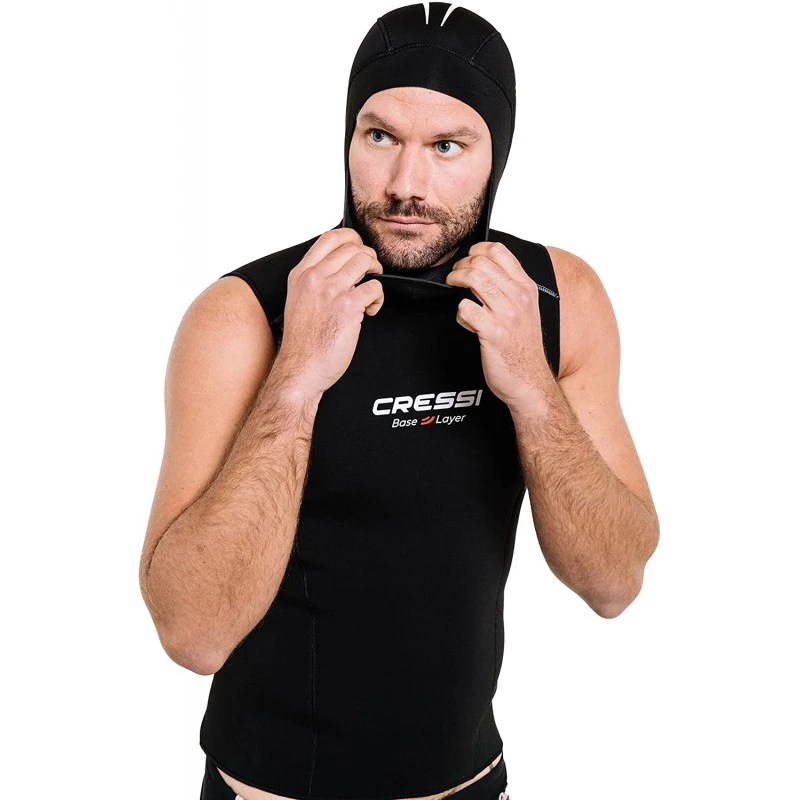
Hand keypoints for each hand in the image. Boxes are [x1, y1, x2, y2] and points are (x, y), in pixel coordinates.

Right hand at [278, 228, 383, 396]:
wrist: (300, 368)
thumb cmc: (302, 342)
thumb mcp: (298, 301)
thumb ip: (314, 282)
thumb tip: (338, 269)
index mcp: (301, 275)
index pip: (330, 238)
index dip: (352, 237)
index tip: (360, 246)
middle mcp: (315, 279)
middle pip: (352, 247)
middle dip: (369, 257)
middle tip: (371, 272)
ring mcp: (331, 291)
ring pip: (365, 262)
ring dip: (376, 273)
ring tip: (371, 291)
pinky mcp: (348, 307)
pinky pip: (374, 288)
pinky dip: (378, 299)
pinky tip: (370, 311)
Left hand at [445, 241, 554, 409]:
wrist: (530, 382)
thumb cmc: (524, 349)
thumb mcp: (526, 311)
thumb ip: (510, 290)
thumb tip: (485, 271)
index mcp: (526, 288)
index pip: (499, 251)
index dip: (476, 250)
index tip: (467, 259)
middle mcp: (519, 297)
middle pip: (481, 261)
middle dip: (460, 265)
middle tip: (454, 276)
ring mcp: (507, 314)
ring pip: (473, 278)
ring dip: (456, 280)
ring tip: (453, 287)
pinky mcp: (493, 332)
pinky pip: (466, 308)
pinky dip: (460, 313)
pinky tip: (466, 322)